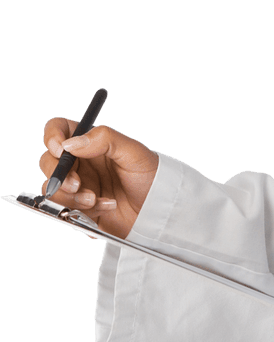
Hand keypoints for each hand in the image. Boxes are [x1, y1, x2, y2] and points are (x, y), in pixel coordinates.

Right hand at [38, 119, 158, 239]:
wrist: (158, 209)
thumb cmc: (150, 175)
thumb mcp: (134, 152)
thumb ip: (105, 139)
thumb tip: (70, 144)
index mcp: (91, 144)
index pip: (60, 130)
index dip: (52, 136)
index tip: (60, 149)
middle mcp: (80, 163)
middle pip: (48, 163)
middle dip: (58, 175)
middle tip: (77, 185)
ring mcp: (77, 187)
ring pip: (53, 190)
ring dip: (71, 197)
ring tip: (95, 200)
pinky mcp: (78, 209)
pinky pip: (65, 211)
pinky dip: (83, 211)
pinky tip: (106, 208)